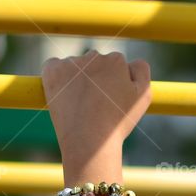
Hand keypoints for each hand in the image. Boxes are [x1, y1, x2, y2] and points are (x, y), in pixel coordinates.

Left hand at [41, 51, 151, 166]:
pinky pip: (52, 65)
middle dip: (94, 77)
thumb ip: (141, 71)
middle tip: (93, 104)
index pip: (114, 64)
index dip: (112, 83)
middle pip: (94, 63)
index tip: (108, 100)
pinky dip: (55, 76)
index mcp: (116, 60)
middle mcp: (94, 56)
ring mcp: (72, 63)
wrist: (90, 140)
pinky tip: (62, 93)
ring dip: (75, 78)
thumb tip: (130, 60)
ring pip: (74, 66)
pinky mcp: (52, 70)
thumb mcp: (143, 96)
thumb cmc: (118, 122)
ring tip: (78, 105)